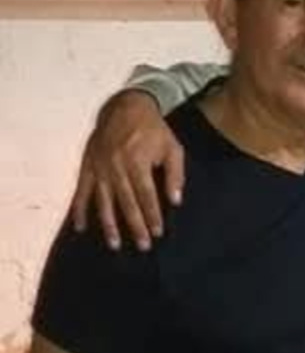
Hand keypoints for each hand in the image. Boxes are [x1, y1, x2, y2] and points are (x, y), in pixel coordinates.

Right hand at [71, 90, 184, 250]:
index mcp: (137, 161)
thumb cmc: (154, 130)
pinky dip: (80, 209)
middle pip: (126, 202)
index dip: (152, 215)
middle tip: (143, 245)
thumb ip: (175, 175)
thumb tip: (176, 201)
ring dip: (109, 224)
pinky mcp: (88, 165)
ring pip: (103, 201)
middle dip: (135, 225)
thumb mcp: (173, 148)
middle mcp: (116, 166)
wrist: (126, 106)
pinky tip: (80, 227)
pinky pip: (82, 190)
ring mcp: (99, 166)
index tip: (158, 232)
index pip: (147, 195)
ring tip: (114, 244)